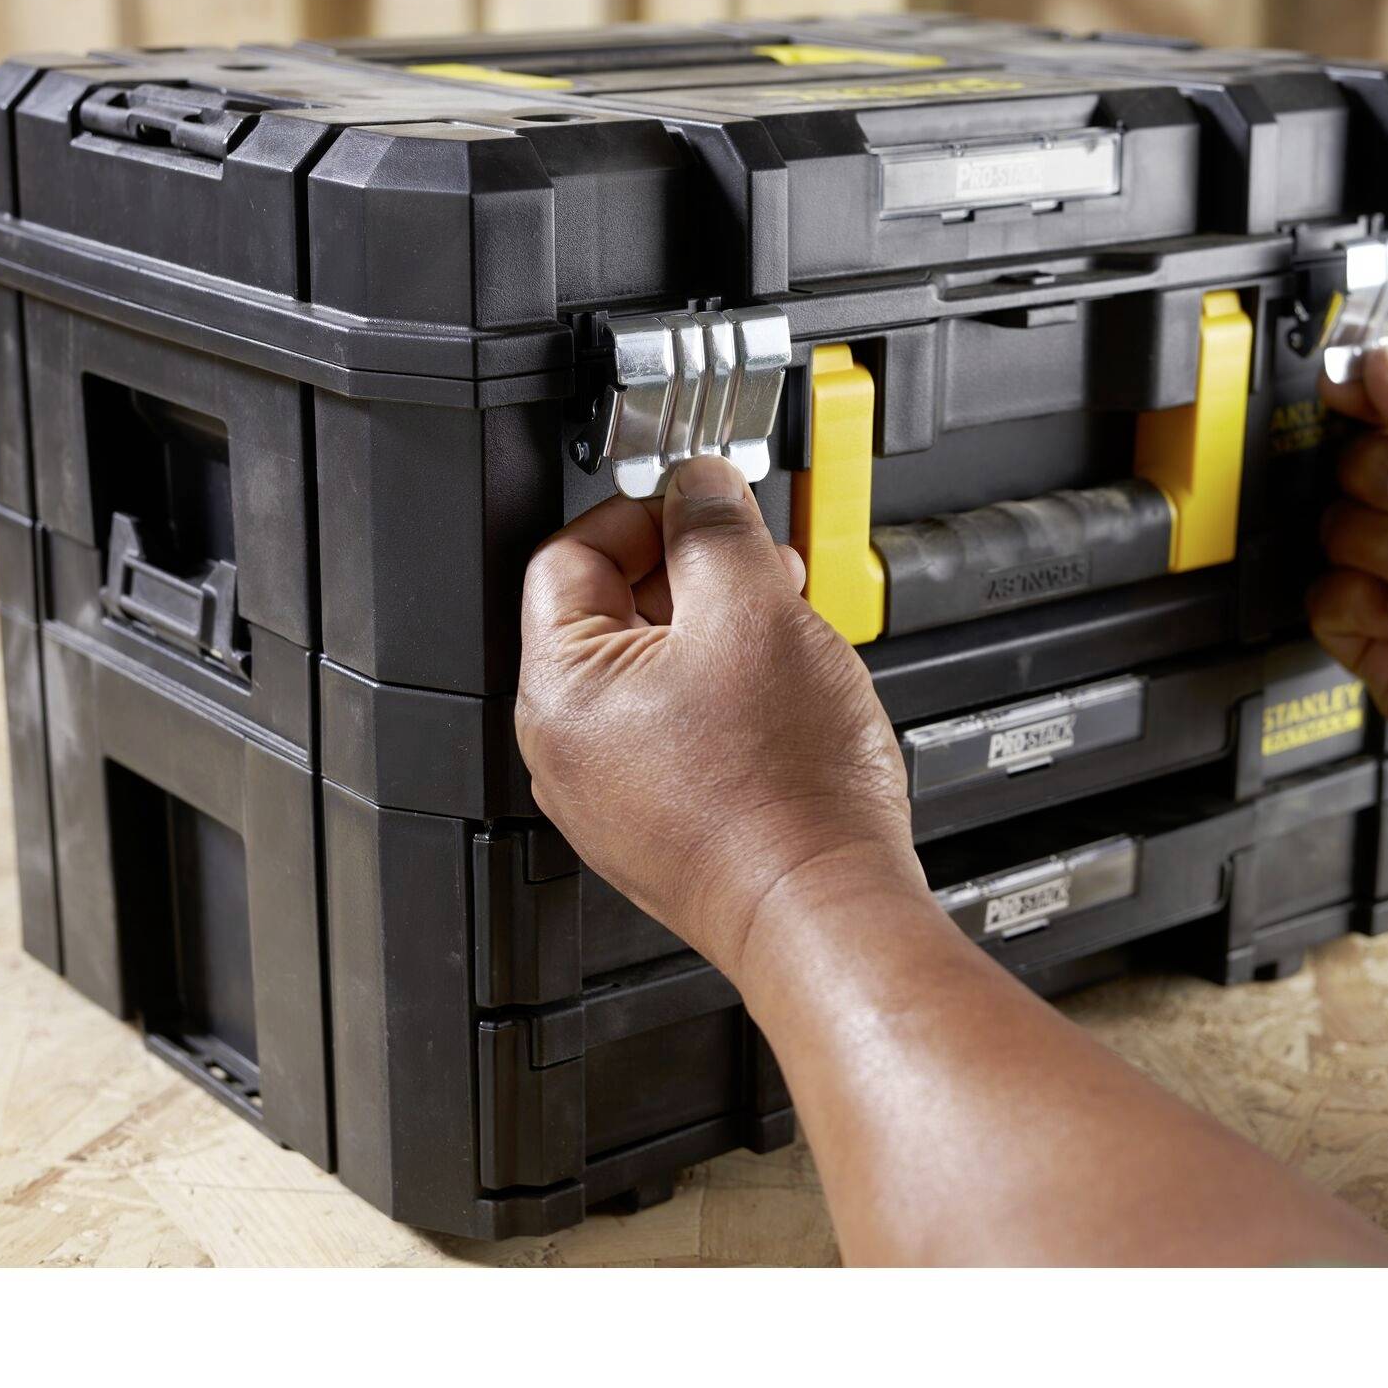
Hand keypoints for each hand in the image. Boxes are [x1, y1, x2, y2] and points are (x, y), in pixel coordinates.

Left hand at [515, 456, 922, 981]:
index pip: (573, 552)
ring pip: (659, 670)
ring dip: (723, 630)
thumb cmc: (784, 790)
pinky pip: (683, 727)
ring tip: (789, 629)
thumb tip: (697, 482)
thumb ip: (713, 523)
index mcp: (561, 688)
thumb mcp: (752, 608)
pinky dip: (731, 693)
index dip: (647, 510)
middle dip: (697, 572)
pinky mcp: (666, 822)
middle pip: (617, 610)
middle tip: (762, 564)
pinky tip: (786, 694)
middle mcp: (571, 748)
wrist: (826, 905)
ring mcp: (616, 793)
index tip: (706, 503)